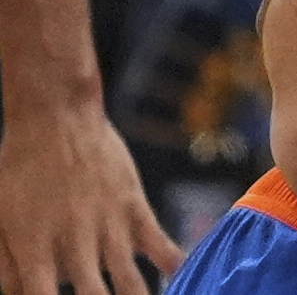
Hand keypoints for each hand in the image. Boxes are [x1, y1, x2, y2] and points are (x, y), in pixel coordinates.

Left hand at [0, 103, 181, 294]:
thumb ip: (8, 264)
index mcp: (33, 251)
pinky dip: (172, 265)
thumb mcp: (0, 218)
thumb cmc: (18, 168)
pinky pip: (159, 244)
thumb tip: (20, 292)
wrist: (56, 118)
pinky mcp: (133, 206)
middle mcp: (74, 245)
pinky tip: (180, 277)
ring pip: (130, 282)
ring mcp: (108, 226)